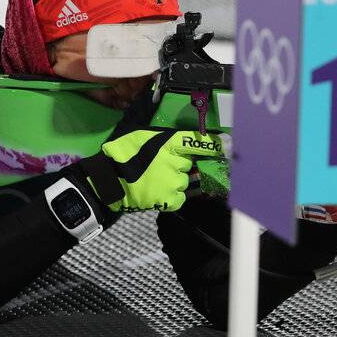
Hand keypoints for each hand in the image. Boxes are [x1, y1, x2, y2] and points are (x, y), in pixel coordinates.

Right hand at [78, 129, 224, 212]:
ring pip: (184, 181)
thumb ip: (164, 139)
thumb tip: (183, 143)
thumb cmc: (122, 156)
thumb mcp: (142, 137)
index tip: (228, 145)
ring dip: (174, 180)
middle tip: (158, 166)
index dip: (214, 144)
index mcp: (167, 143)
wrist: (108, 182)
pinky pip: (179, 197)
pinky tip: (156, 191)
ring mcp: (173, 182)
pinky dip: (171, 195)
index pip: (197, 142)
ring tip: (153, 179)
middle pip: (189, 163)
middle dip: (179, 165)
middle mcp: (174, 161)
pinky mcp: (170, 199)